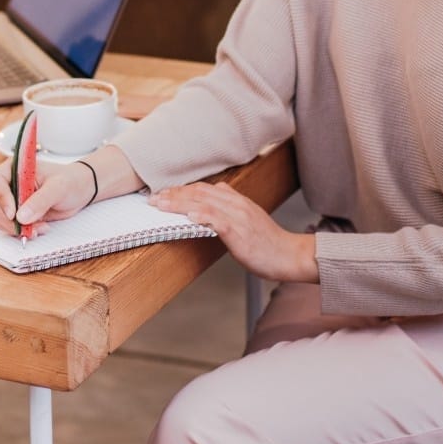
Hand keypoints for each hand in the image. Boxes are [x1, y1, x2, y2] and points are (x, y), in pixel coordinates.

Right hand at [0, 160, 96, 236]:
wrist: (79, 191)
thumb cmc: (69, 181)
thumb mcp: (58, 188)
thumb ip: (40, 200)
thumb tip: (20, 217)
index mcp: (15, 168)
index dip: (1, 197)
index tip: (13, 213)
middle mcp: (9, 184)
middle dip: (10, 220)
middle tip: (28, 227)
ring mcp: (12, 200)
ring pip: (0, 218)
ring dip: (17, 228)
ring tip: (41, 227)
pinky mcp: (18, 214)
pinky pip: (10, 227)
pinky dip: (22, 232)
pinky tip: (40, 228)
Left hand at [152, 183, 317, 283]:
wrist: (290, 255)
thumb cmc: (268, 242)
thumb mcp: (249, 219)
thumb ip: (232, 208)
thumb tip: (214, 198)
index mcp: (237, 201)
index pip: (204, 189)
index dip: (182, 190)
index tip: (163, 193)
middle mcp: (236, 205)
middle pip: (200, 193)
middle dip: (174, 194)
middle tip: (153, 198)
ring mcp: (238, 217)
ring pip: (204, 204)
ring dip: (179, 203)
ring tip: (161, 204)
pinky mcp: (240, 233)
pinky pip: (219, 221)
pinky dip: (203, 217)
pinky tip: (190, 217)